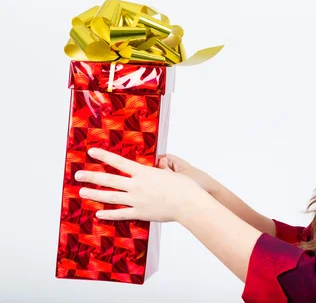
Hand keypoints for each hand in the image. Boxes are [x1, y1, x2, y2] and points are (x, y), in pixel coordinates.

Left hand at [75, 148, 207, 222]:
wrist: (188, 203)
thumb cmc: (185, 187)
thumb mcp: (171, 173)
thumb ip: (161, 170)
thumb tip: (159, 163)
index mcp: (144, 172)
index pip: (119, 162)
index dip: (104, 156)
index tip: (92, 152)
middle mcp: (136, 185)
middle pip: (109, 179)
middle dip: (91, 176)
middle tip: (78, 174)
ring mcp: (137, 200)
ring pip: (111, 196)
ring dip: (95, 194)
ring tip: (82, 192)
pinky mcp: (140, 213)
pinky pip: (120, 214)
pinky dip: (108, 214)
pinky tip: (99, 213)